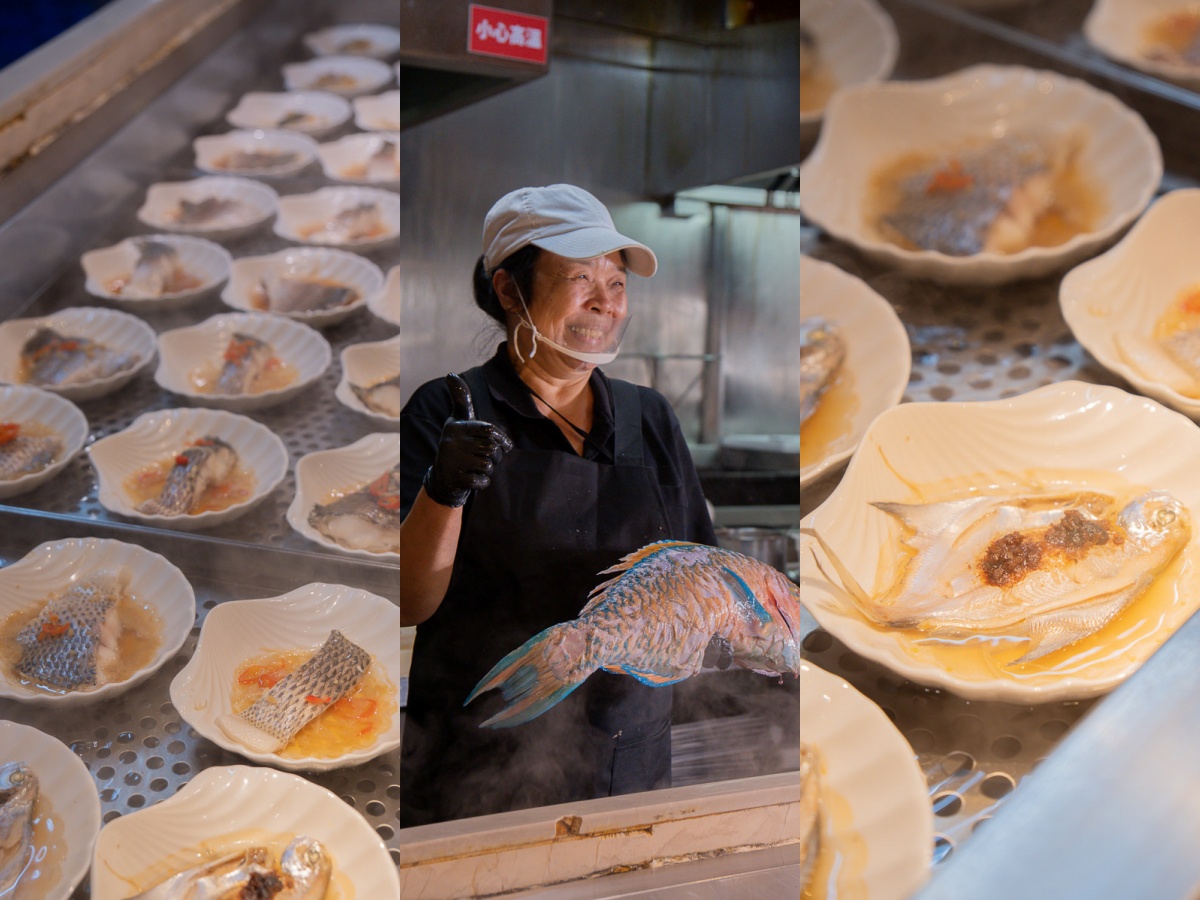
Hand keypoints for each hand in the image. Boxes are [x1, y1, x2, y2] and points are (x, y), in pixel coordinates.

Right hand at [422, 373, 512, 507]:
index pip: (489, 430)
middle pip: (491, 448)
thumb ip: (460, 399)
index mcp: (456, 426)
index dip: (502, 439)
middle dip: (495, 455)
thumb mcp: (458, 420)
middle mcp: (451, 442)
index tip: (504, 445)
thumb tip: (451, 374)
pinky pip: (482, 480)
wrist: (443, 477)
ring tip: (477, 466)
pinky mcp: (455, 479)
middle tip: (486, 456)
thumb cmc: (458, 443)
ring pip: (488, 464)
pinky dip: (482, 481)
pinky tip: (473, 478)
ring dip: (488, 468)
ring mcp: (452, 461)